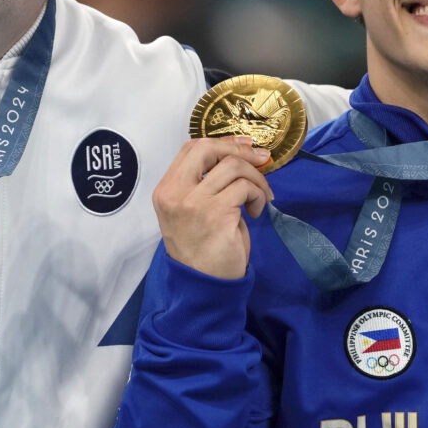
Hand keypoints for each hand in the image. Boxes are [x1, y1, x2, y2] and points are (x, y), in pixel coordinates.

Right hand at [153, 136, 274, 279]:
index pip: (191, 148)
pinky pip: (245, 187)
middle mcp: (175, 192)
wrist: (203, 284)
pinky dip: (258, 195)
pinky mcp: (216, 213)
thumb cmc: (202, 249)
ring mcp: (193, 202)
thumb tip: (241, 154)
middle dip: (239, 150)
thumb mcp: (195, 210)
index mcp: (166, 189)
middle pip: (207, 148)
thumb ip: (207, 183)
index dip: (221, 142)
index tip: (245, 146)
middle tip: (261, 161)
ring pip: (233, 166)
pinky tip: (255, 211)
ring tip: (258, 199)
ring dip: (255, 179)